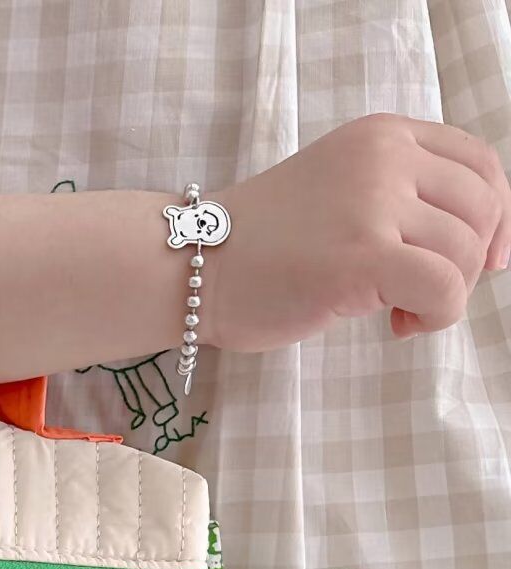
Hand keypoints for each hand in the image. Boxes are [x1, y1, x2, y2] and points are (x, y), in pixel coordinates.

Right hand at [206, 113, 510, 351]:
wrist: (194, 270)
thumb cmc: (260, 249)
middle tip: (422, 296)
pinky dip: (436, 315)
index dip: (496, 216)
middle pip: (481, 210)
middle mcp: (385, 159)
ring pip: (464, 254)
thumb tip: (475, 246)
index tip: (485, 258)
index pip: (480, 163)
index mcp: (382, 137)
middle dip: (467, 264)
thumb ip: (398, 200)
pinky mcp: (364, 254)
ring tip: (399, 314)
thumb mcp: (341, 195)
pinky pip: (444, 288)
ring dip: (444, 296)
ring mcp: (374, 203)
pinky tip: (399, 325)